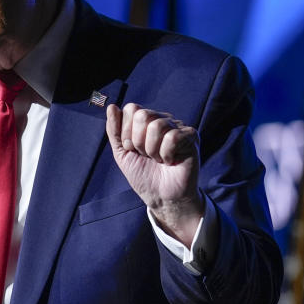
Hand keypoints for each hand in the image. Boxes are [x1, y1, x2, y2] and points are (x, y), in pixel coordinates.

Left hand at [105, 103, 203, 245]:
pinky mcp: (191, 136)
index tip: (132, 149)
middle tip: (146, 155)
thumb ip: (114, 130)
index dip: (126, 132)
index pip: (131, 109)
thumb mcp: (122, 153)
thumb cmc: (143, 175)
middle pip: (142, 115)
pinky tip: (170, 161)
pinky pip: (172, 137)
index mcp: (146, 121)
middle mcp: (162, 119)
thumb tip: (111, 106)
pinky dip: (166, 154)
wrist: (161, 197)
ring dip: (152, 150)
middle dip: (138, 141)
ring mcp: (177, 126)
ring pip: (157, 126)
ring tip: (158, 159)